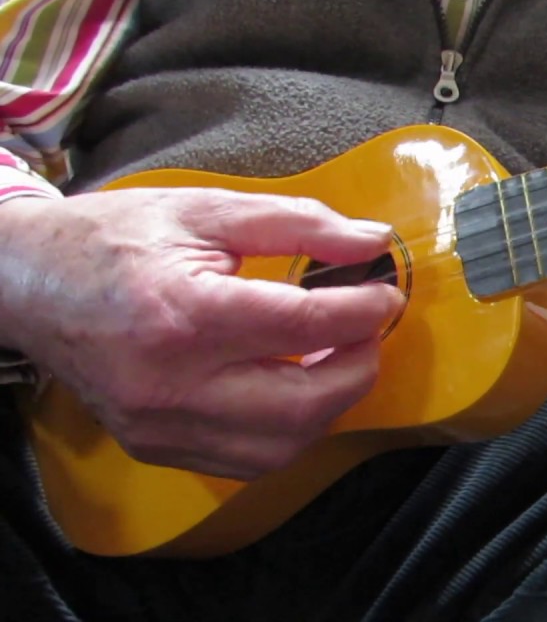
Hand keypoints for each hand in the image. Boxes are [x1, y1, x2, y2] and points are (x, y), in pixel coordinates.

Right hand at [0, 188, 402, 479]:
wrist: (27, 283)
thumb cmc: (114, 239)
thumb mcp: (206, 210)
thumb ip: (298, 224)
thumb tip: (373, 243)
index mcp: (182, 315)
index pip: (302, 326)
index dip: (362, 311)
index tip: (386, 293)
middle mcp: (170, 386)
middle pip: (303, 405)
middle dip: (358, 368)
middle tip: (368, 329)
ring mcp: (160, 428)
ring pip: (281, 446)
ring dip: (329, 405)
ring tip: (334, 355)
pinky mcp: (156, 448)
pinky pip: (247, 460)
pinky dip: (288, 428)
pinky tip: (293, 384)